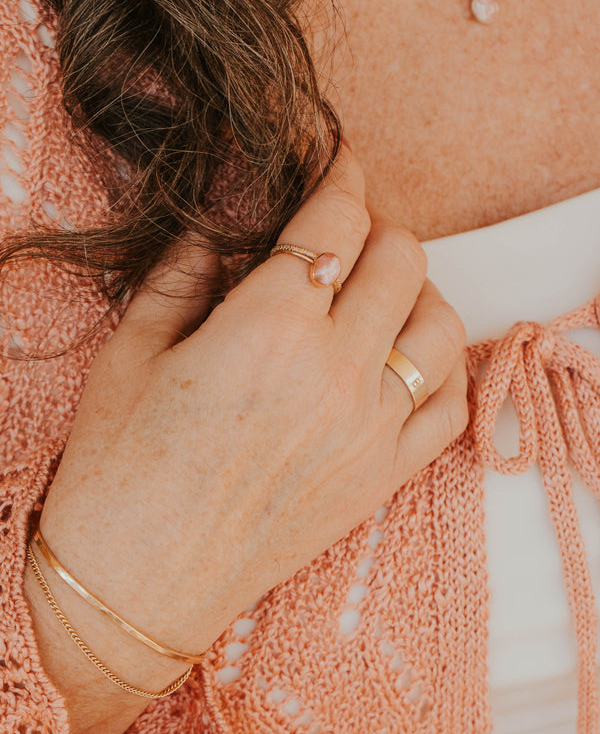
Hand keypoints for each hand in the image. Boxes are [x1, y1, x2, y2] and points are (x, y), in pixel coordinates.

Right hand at [39, 144, 467, 667]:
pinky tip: (407, 359)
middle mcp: (336, 369)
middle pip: (400, 257)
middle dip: (376, 227)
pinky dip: (441, 367)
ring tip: (378, 295)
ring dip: (415, 292)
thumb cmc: (120, 466)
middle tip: (345, 233)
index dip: (341, 174)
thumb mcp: (134, 352)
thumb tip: (215, 236)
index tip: (340, 160)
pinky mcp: (384, 475)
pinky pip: (451, 404)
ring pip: (441, 323)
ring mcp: (371, 426)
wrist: (138, 580)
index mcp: (269, 325)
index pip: (334, 220)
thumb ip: (183, 276)